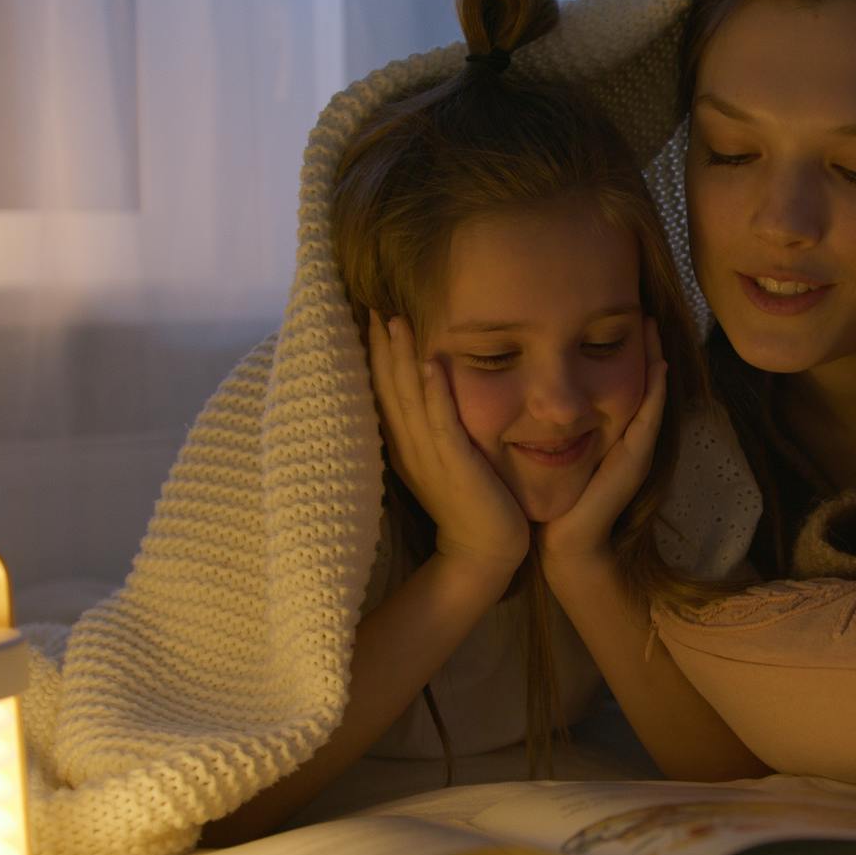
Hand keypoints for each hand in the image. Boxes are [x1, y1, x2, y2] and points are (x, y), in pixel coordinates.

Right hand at [368, 311, 528, 588]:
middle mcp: (409, 447)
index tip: (369, 313)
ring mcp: (431, 456)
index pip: (383, 391)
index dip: (375, 353)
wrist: (487, 551)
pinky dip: (437, 392)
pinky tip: (432, 362)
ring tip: (394, 320)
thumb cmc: (470, 501)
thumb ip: (431, 428)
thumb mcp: (442, 458)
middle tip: (373, 303)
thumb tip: (425, 389)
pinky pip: (443, 423)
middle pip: (388, 387)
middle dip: (382, 345)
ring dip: (402, 358)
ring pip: (410, 399)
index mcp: (403, 444)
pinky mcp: (456, 466)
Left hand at [539, 318, 667, 578]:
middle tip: (644, 310)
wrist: (561, 543)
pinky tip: (657, 368)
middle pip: (641, 383)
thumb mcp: (547, 451)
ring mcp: (635, 450)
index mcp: (607, 434)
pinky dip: (655, 394)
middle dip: (644, 348)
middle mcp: (627, 439)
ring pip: (651, 396)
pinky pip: (648, 420)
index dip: (621, 352)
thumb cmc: (549, 501)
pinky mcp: (634, 462)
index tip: (618, 316)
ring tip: (653, 327)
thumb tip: (523, 393)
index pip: (619, 383)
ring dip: (655, 361)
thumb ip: (544, 425)